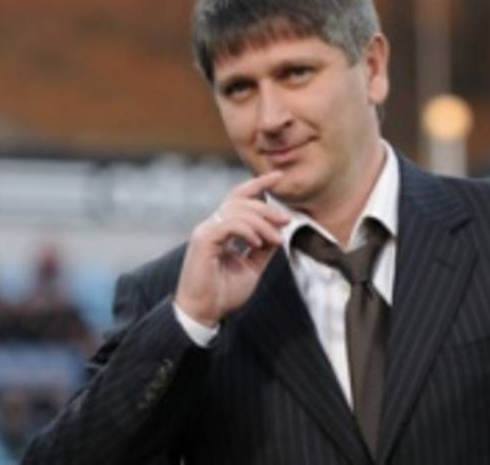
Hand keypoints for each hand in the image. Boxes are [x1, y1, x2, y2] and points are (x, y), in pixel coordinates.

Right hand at [175, 171, 288, 325]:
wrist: (203, 313)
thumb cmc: (222, 293)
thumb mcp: (251, 267)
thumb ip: (263, 249)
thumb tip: (279, 233)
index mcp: (221, 230)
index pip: (238, 198)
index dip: (258, 184)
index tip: (278, 176)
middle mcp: (211, 226)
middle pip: (241, 201)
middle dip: (267, 208)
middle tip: (286, 220)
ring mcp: (205, 231)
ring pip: (238, 210)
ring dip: (262, 222)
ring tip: (275, 240)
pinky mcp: (203, 240)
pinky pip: (230, 224)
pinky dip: (249, 231)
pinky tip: (258, 243)